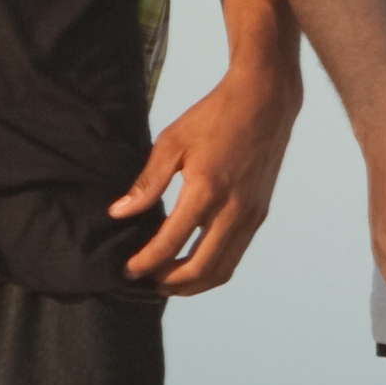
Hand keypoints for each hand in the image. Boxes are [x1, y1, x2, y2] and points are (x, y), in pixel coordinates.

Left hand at [116, 72, 298, 295]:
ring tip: (169, 280)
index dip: (145, 264)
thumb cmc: (214, 116)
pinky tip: (194, 260)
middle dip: (169, 283)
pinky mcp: (260, 214)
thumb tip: (120, 212)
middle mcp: (232, 210)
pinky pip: (235, 254)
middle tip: (146, 281)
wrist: (265, 101)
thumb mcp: (172, 142)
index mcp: (205, 190)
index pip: (170, 244)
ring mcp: (250, 215)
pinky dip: (212, 268)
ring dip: (193, 283)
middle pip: (200, 269)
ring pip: (222, 270)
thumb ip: (147, 182)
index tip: (128, 270)